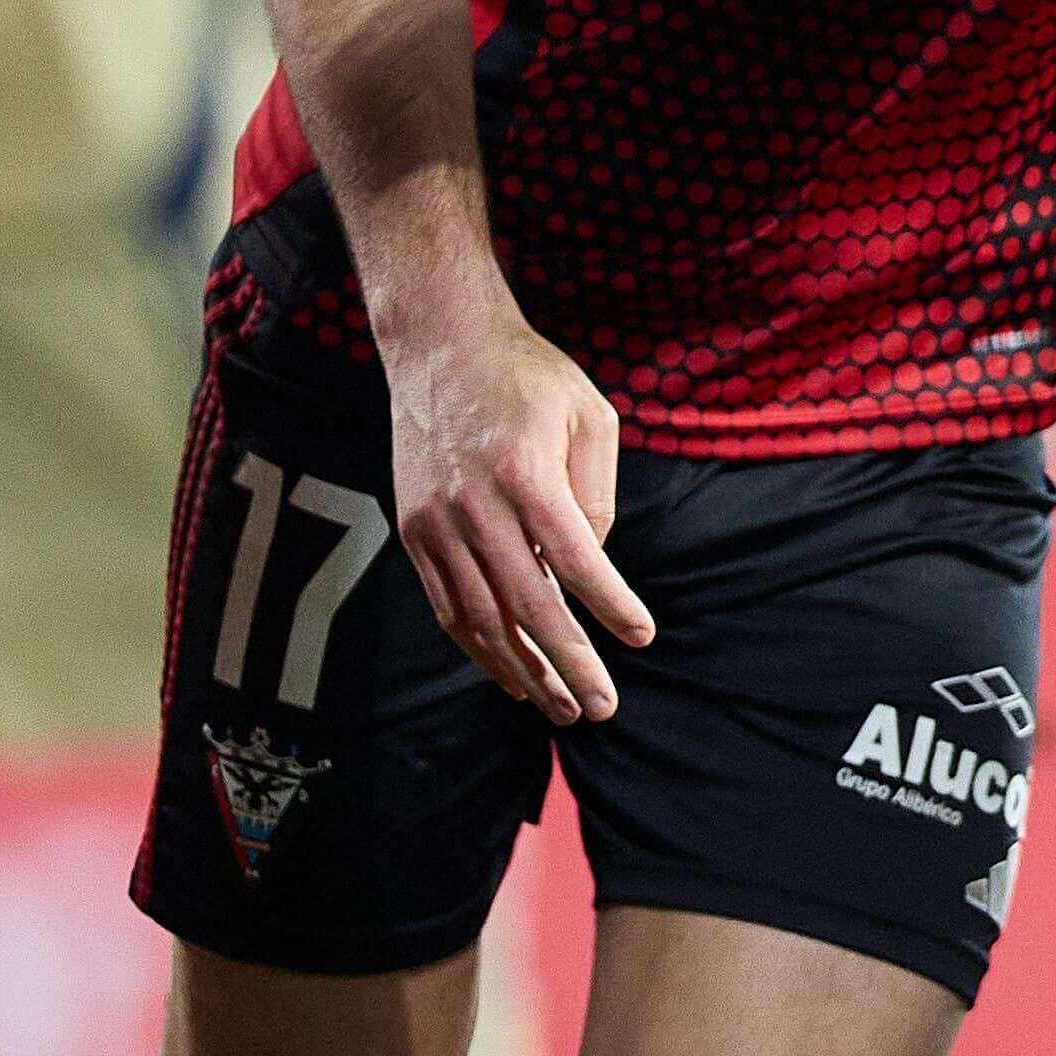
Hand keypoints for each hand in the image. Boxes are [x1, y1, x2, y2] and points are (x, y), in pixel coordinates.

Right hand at [371, 287, 654, 721]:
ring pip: (480, 618)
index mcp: (524, 472)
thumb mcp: (589, 417)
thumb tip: (591, 566)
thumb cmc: (529, 378)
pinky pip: (448, 606)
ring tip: (562, 708)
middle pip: (526, 604)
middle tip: (602, 707)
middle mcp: (474, 505)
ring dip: (523, 670)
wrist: (440, 346)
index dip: (609, 605)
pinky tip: (511, 674)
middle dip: (568, 663)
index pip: (575, 559)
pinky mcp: (415, 532)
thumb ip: (596, 495)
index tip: (640, 637)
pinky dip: (479, 647)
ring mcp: (436, 523)